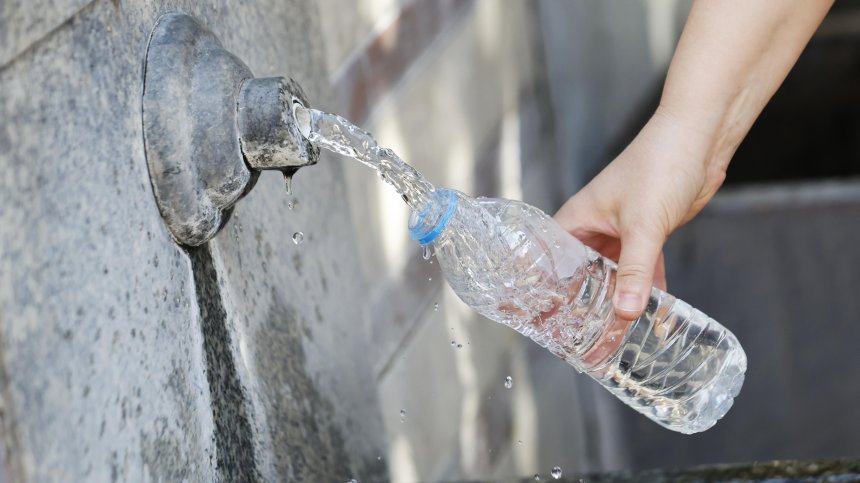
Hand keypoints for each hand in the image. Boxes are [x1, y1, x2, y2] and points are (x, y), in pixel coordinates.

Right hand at [554, 108, 727, 320]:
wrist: (699, 139)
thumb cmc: (660, 164)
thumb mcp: (644, 223)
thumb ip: (636, 269)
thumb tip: (626, 311)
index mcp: (576, 220)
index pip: (549, 263)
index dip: (544, 293)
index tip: (541, 324)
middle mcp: (593, 228)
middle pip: (581, 275)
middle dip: (582, 307)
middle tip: (581, 344)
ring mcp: (621, 233)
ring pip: (613, 277)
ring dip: (616, 302)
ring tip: (613, 340)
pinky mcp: (648, 235)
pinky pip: (643, 271)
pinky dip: (647, 291)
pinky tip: (654, 316)